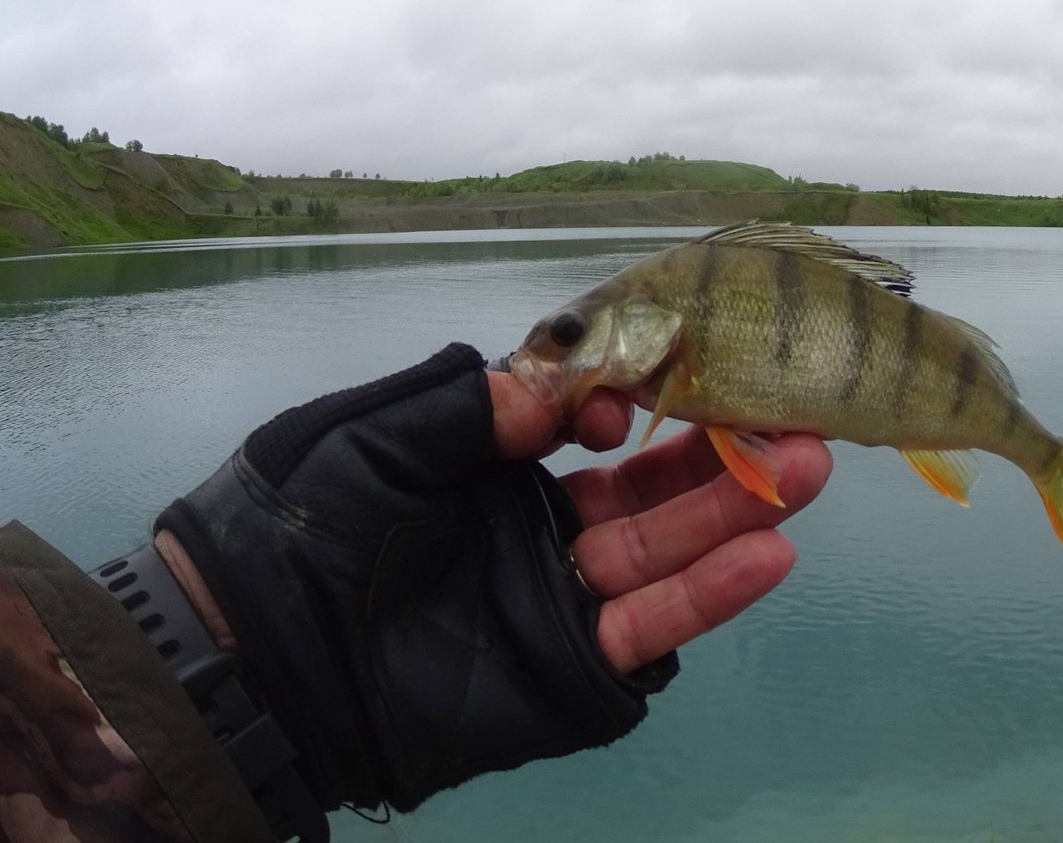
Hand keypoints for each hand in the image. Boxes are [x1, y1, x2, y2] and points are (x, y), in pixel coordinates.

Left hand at [154, 344, 829, 812]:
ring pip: (669, 558)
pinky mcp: (566, 675)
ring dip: (739, 513)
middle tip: (796, 413)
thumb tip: (571, 387)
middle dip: (725, 455)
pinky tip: (769, 555)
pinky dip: (710, 597)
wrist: (254, 652)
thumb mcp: (381, 437)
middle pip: (656, 496)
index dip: (638, 407)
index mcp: (498, 480)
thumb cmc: (299, 526)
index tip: (636, 396)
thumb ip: (478, 406)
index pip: (601, 439)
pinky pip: (649, 633)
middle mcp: (543, 540)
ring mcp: (559, 608)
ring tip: (808, 467)